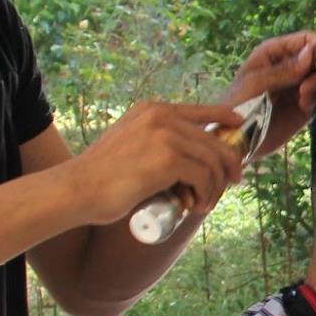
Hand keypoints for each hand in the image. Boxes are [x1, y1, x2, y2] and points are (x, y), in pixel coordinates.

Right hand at [61, 100, 245, 225]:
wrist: (76, 189)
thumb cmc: (100, 177)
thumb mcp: (130, 145)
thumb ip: (157, 143)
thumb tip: (191, 161)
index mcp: (152, 110)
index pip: (200, 109)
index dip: (225, 117)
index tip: (240, 127)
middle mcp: (161, 117)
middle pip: (213, 140)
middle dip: (228, 164)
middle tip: (231, 184)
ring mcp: (165, 135)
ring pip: (212, 161)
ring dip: (215, 186)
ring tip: (205, 204)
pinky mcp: (168, 159)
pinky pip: (204, 177)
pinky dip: (206, 194)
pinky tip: (196, 206)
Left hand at [224, 31, 315, 158]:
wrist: (236, 139)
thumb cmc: (237, 105)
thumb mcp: (255, 84)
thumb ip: (284, 69)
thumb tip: (311, 52)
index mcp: (275, 52)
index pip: (306, 39)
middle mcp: (291, 65)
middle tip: (308, 87)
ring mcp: (300, 84)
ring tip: (304, 100)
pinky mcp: (307, 104)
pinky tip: (305, 108)